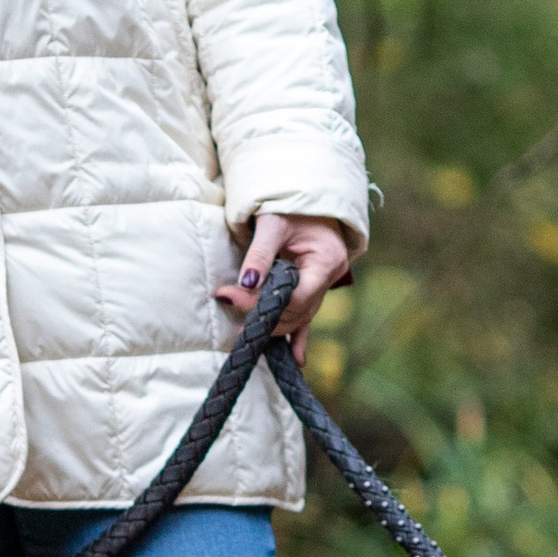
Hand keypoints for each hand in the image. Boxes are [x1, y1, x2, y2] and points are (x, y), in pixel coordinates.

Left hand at [216, 211, 352, 361]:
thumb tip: (245, 284)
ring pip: (299, 315)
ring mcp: (324, 284)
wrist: (305, 195)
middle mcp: (330, 276)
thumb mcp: (272, 225)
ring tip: (243, 330)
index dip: (264, 304)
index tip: (231, 295)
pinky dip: (297, 335)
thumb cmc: (289, 204)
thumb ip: (260, 255)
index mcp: (326, 260)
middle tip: (227, 302)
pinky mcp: (313, 287)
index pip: (296, 297)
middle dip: (263, 314)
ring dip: (272, 324)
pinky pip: (305, 315)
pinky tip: (296, 361)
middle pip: (297, 311)